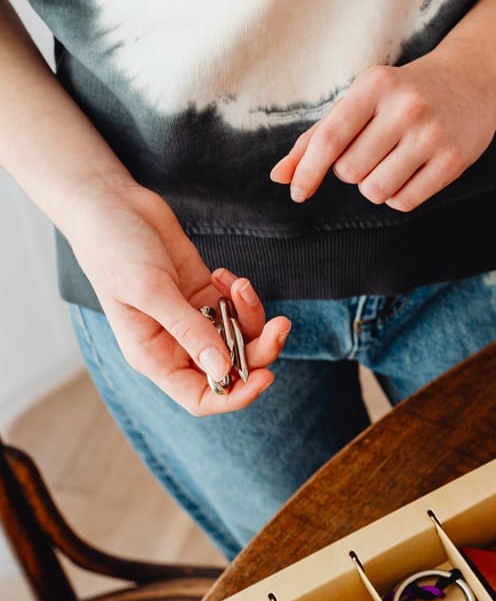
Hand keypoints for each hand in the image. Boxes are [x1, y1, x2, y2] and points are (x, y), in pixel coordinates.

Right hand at [65, 184, 290, 413]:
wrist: (110, 204)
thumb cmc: (115, 249)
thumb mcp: (151, 290)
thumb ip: (188, 329)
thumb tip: (223, 369)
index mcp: (154, 356)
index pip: (201, 396)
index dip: (235, 395)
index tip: (265, 376)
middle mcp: (175, 343)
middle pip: (231, 367)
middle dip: (259, 349)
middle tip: (280, 323)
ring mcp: (191, 317)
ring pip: (240, 336)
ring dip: (252, 315)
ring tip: (240, 285)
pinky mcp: (203, 292)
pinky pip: (236, 307)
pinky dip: (239, 295)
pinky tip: (223, 274)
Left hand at [270, 47, 495, 211]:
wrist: (475, 77)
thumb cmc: (406, 91)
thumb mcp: (363, 99)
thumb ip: (319, 136)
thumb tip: (279, 177)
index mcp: (375, 85)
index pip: (330, 138)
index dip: (308, 170)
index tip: (297, 192)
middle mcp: (405, 107)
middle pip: (350, 171)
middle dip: (353, 171)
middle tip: (374, 152)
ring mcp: (432, 134)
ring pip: (376, 190)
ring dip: (375, 187)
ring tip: (391, 164)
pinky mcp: (454, 159)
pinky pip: (405, 201)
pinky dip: (399, 196)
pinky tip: (411, 173)